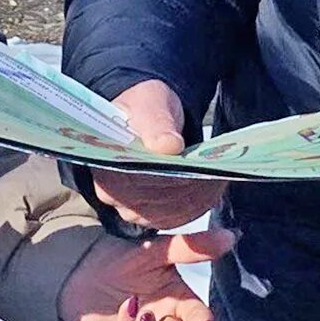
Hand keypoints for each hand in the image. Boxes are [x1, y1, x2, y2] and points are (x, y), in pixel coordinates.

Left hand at [59, 229, 236, 320]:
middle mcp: (159, 320)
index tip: (203, 319)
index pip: (195, 315)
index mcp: (176, 300)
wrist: (84, 268)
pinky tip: (126, 308)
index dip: (200, 319)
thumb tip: (232, 235)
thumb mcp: (159, 249)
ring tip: (145, 314)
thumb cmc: (127, 260)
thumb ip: (192, 246)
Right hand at [92, 80, 228, 228]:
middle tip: (212, 169)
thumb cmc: (146, 107)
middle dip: (184, 185)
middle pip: (151, 200)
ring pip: (168, 212)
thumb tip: (168, 146)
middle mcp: (111, 193)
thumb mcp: (150, 103)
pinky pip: (179, 217)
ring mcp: (132, 209)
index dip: (161, 174)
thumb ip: (156, 123)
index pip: (131, 179)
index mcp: (103, 163)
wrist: (152, 117)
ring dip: (195, 196)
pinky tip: (213, 185)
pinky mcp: (153, 215)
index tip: (188, 163)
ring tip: (216, 174)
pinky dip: (199, 202)